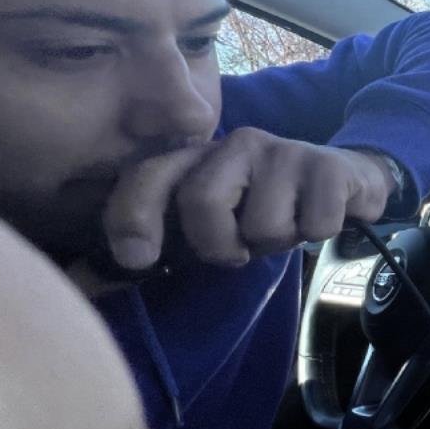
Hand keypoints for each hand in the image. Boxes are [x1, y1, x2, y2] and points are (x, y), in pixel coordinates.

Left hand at [102, 129, 396, 269]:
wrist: (347, 178)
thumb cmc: (265, 208)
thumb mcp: (210, 225)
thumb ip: (153, 247)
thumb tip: (82, 283)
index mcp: (198, 159)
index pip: (149, 176)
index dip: (132, 216)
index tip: (139, 260)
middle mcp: (236, 145)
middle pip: (202, 201)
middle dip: (221, 243)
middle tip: (241, 246)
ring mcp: (284, 150)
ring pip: (263, 224)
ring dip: (279, 241)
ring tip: (287, 225)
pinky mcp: (328, 165)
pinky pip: (314, 224)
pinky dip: (318, 233)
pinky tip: (319, 216)